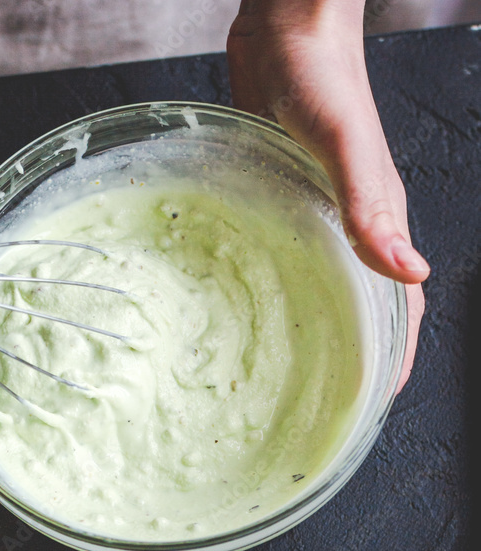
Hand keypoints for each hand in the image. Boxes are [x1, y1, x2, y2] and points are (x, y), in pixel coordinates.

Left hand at [227, 0, 426, 390]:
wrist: (285, 28)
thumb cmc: (318, 80)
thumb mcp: (344, 148)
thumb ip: (372, 209)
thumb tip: (412, 274)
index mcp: (378, 221)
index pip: (401, 305)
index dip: (394, 356)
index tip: (373, 403)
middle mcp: (351, 226)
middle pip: (364, 304)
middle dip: (352, 355)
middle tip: (322, 401)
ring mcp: (318, 215)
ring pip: (325, 284)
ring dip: (315, 326)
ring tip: (283, 369)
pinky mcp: (283, 198)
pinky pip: (289, 256)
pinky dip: (281, 287)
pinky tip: (248, 305)